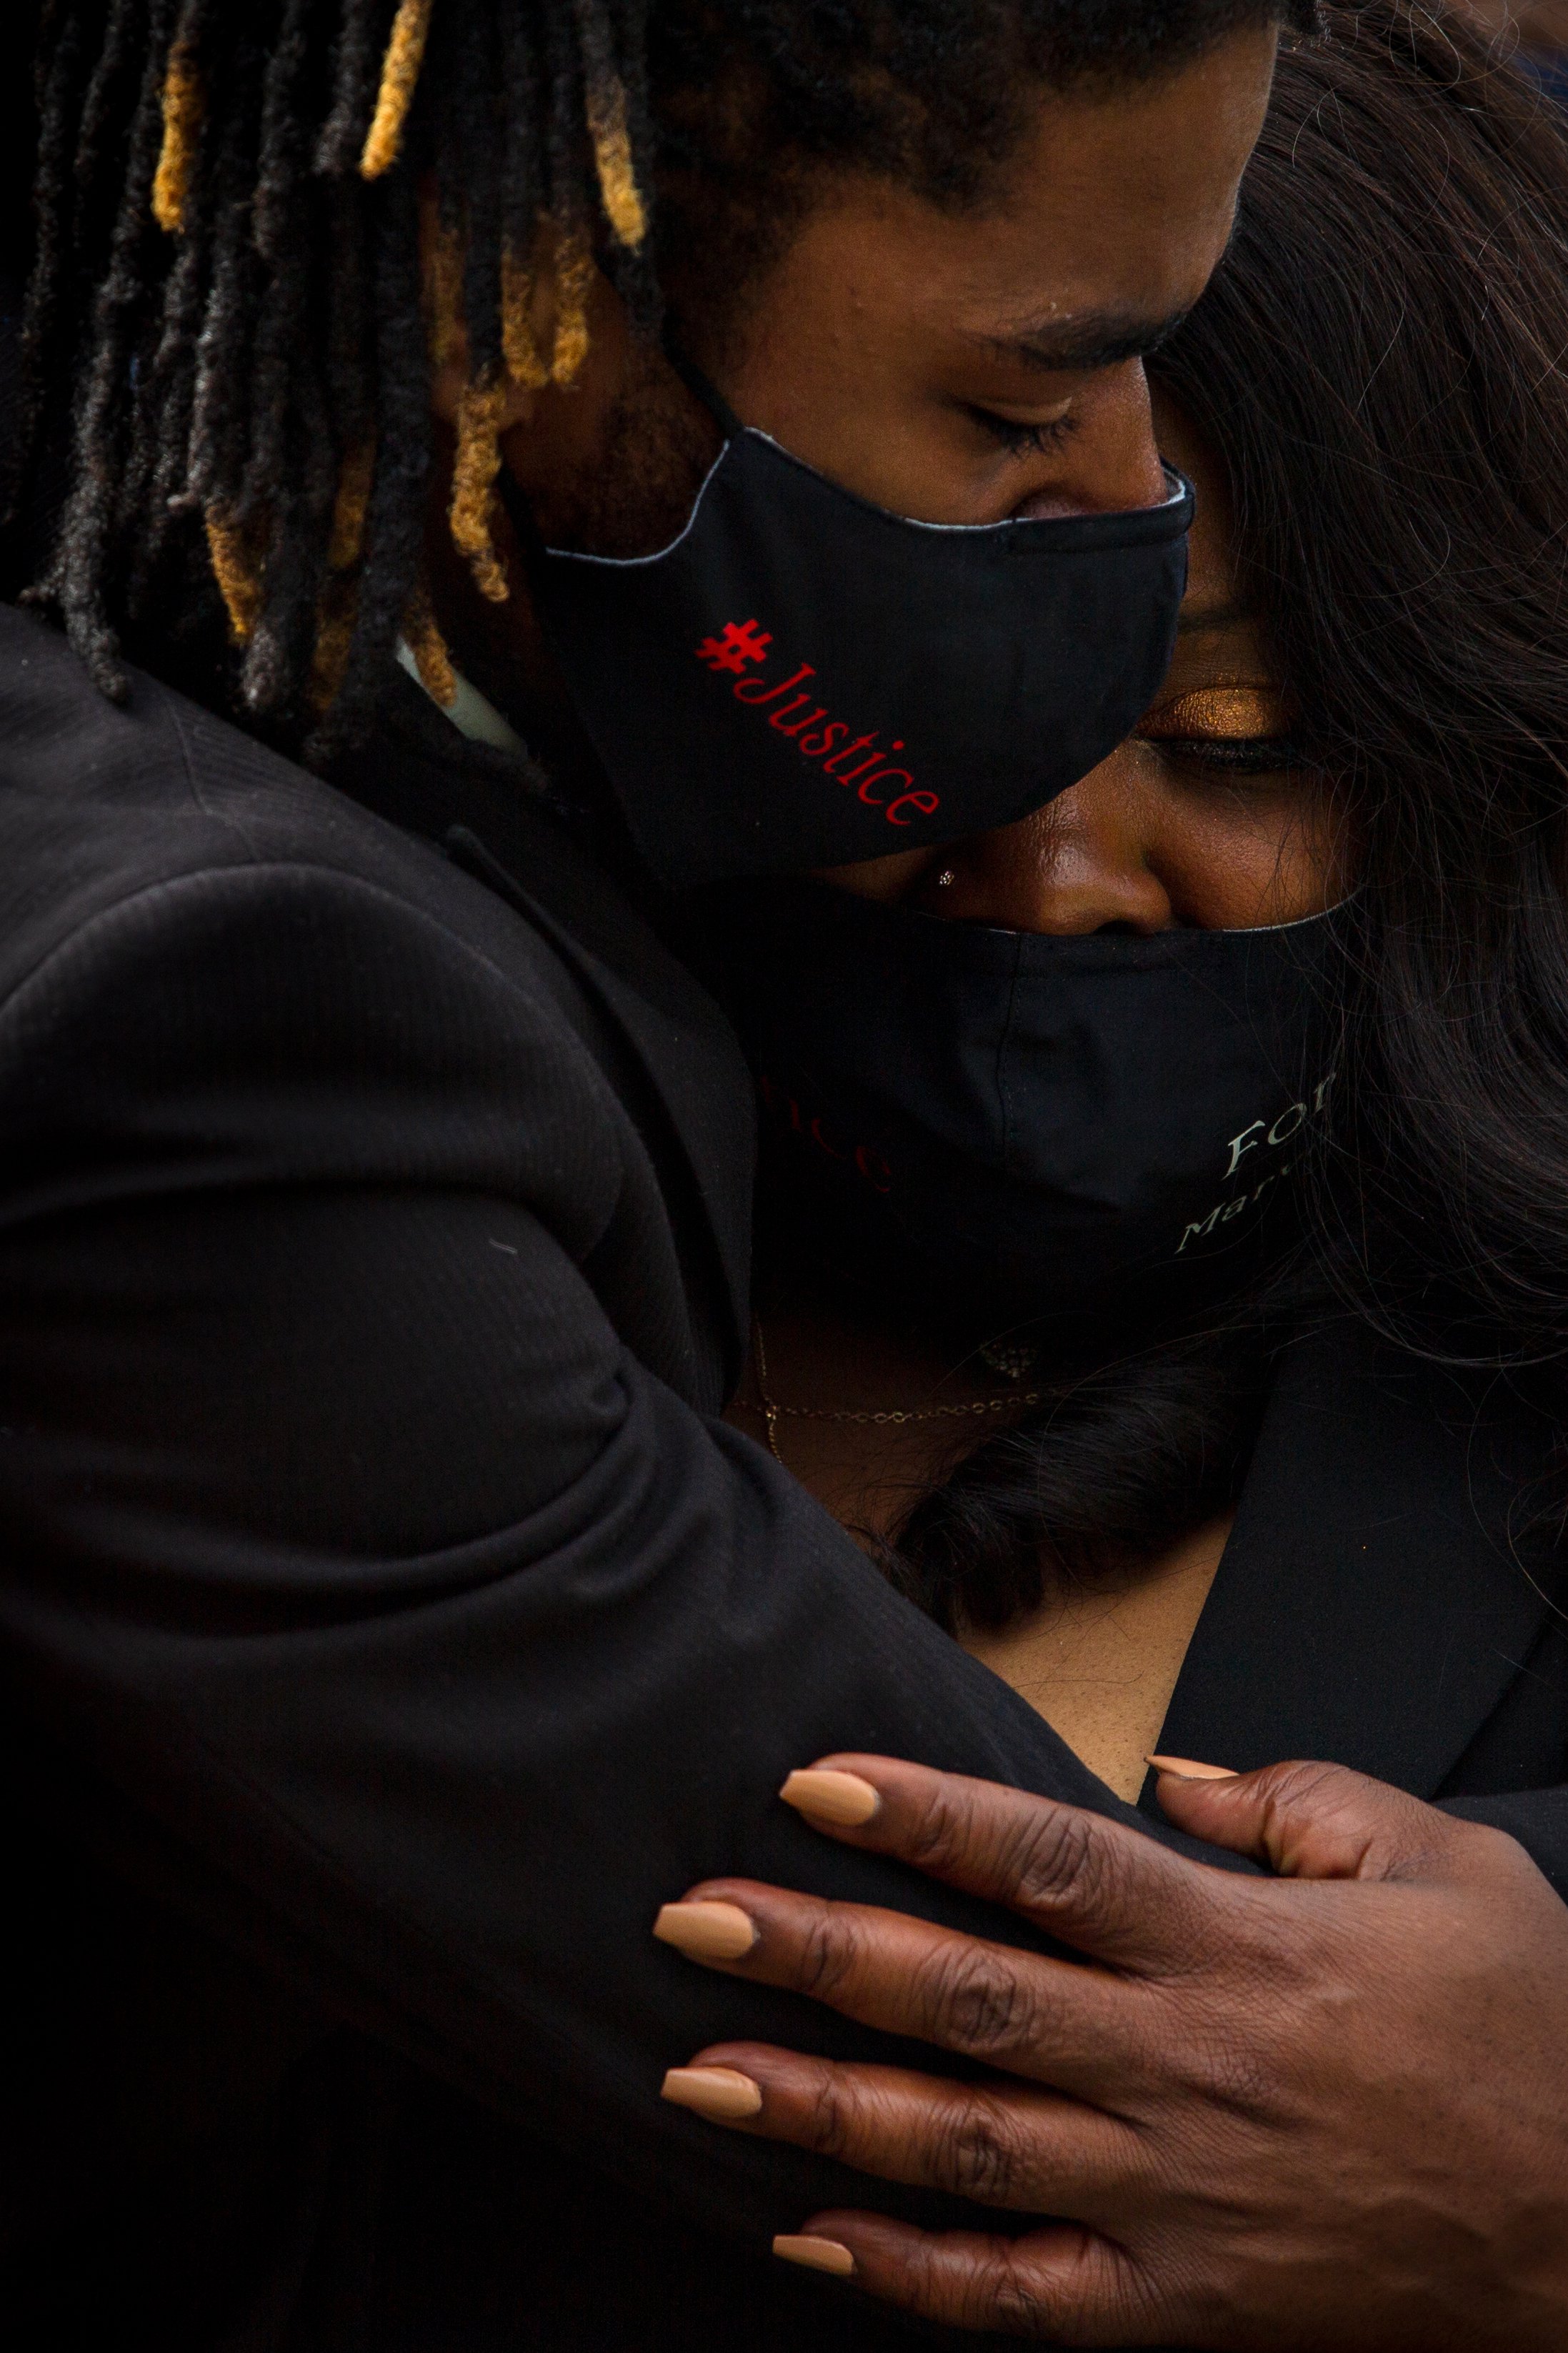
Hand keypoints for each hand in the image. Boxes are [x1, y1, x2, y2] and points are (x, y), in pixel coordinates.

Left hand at [653, 1756, 1567, 2347]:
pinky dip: (909, 2274)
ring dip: (823, 2108)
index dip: (925, 1817)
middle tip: (691, 1918)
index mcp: (1242, 1946)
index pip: (1051, 1862)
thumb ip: (1301, 1800)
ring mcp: (1178, 2196)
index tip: (814, 1782)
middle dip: (819, 1954)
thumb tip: (1174, 1772)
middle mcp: (1188, 2066)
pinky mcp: (1186, 2304)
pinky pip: (1023, 2296)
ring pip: (967, 2147)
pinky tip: (810, 2234)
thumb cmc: (1530, 2030)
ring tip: (699, 2072)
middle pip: (970, 1998)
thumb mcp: (1447, 1864)